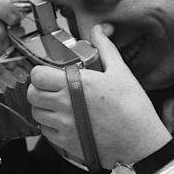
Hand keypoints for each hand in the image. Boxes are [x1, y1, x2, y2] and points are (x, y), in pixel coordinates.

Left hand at [27, 23, 170, 168]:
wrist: (141, 144)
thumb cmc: (133, 108)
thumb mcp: (121, 72)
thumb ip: (105, 48)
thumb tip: (101, 30)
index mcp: (76, 84)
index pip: (38, 75)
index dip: (40, 73)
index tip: (49, 73)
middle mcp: (65, 105)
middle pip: (32, 94)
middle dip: (38, 89)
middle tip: (52, 88)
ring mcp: (63, 125)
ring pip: (36, 113)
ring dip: (43, 107)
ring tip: (58, 104)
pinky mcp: (65, 142)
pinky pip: (44, 131)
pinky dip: (49, 125)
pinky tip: (64, 120)